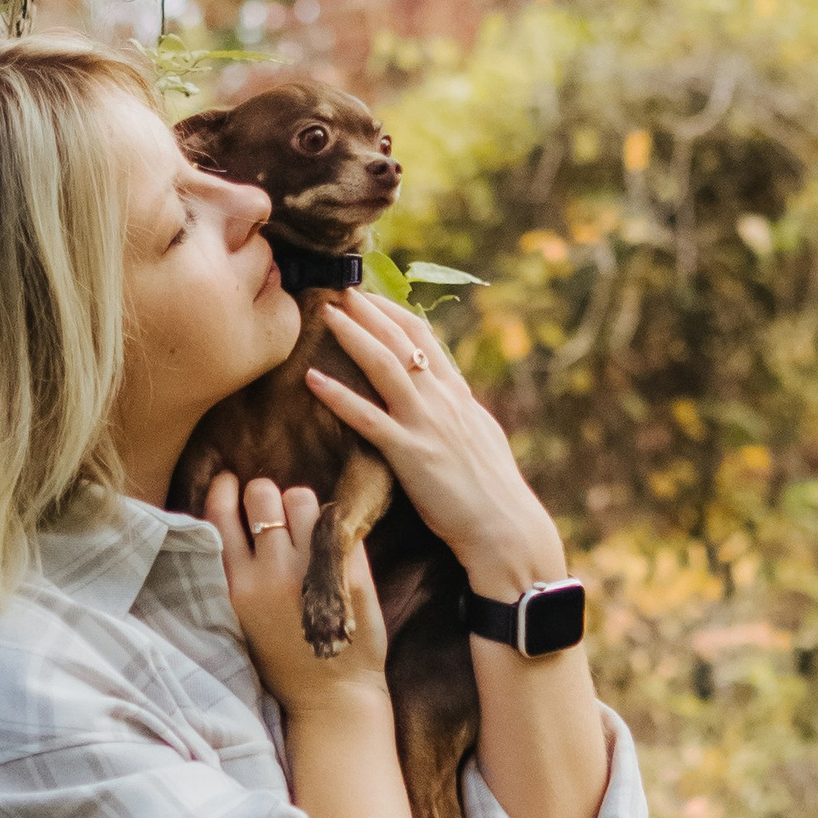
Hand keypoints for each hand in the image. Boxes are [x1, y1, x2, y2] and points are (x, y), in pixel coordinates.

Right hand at [206, 473, 391, 716]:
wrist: (331, 696)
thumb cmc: (283, 659)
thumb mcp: (240, 618)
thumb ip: (235, 572)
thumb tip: (234, 518)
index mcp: (236, 585)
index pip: (220, 514)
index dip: (225, 490)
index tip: (230, 484)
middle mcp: (270, 571)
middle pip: (262, 494)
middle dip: (267, 495)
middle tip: (276, 512)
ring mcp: (311, 569)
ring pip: (302, 498)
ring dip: (303, 505)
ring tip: (306, 526)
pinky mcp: (348, 570)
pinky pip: (337, 522)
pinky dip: (333, 526)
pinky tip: (331, 542)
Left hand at [306, 297, 565, 600]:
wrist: (505, 527)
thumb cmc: (494, 492)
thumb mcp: (481, 438)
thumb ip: (461, 413)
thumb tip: (450, 396)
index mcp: (459, 396)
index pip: (425, 339)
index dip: (394, 313)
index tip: (369, 296)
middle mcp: (443, 400)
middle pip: (402, 342)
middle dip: (369, 312)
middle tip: (339, 289)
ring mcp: (426, 424)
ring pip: (384, 366)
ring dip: (353, 336)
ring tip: (325, 314)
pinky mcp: (410, 454)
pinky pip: (367, 418)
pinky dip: (338, 395)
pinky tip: (312, 379)